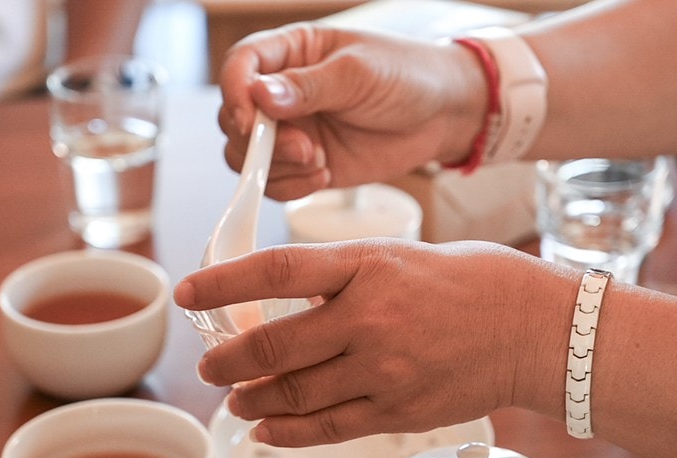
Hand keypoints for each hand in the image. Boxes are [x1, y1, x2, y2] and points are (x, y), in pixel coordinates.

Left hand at [174, 239, 574, 446]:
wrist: (532, 327)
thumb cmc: (468, 281)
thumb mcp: (397, 256)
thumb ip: (340, 279)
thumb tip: (282, 303)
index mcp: (367, 265)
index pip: (276, 271)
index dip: (223, 283)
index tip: (188, 293)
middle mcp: (369, 317)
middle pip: (274, 345)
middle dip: (229, 360)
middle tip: (210, 365)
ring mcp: (384, 368)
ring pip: (294, 393)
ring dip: (253, 399)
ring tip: (236, 400)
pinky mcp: (399, 409)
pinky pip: (329, 427)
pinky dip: (289, 432)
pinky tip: (267, 431)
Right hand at [216, 23, 486, 200]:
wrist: (442, 116)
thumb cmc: (406, 75)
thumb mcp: (358, 73)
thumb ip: (307, 86)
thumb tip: (259, 96)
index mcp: (290, 53)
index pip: (241, 66)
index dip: (236, 93)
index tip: (251, 119)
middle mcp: (281, 93)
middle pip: (234, 118)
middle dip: (259, 140)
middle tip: (301, 147)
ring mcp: (291, 132)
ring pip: (246, 156)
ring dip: (274, 166)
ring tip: (319, 161)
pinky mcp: (305, 165)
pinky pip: (274, 183)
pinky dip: (290, 187)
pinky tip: (324, 176)